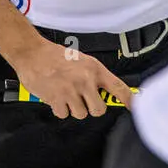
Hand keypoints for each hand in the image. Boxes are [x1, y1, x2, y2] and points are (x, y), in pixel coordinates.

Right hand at [10, 38, 135, 119]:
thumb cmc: (57, 56)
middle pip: (99, 110)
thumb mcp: (84, 61)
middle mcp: (85, 81)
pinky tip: (56, 97)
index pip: (118, 87)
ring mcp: (70, 91)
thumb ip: (96, 77)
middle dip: (92, 108)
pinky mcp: (55, 99)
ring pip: (81, 114)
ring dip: (74, 108)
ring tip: (67, 95)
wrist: (33, 53)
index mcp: (95, 70)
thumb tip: (108, 92)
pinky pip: (63, 114)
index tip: (134, 107)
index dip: (129, 100)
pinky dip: (60, 109)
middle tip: (84, 100)